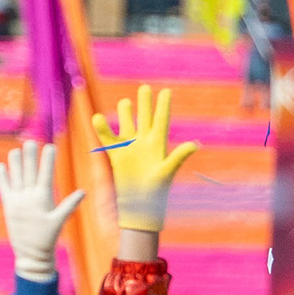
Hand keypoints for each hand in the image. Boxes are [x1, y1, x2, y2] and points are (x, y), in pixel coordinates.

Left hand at [0, 138, 83, 283]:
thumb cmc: (48, 238)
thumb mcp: (60, 221)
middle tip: (30, 142)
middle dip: (30, 156)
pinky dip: (2, 177)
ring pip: (16, 177)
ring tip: (15, 149)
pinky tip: (0, 166)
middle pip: (30, 172)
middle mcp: (28, 197)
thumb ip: (69, 205)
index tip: (50, 147)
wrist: (31, 254)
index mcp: (43, 199)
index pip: (46, 174)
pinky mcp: (8, 206)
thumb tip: (83, 192)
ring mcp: (17, 201)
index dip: (48, 159)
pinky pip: (4, 188)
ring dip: (15, 163)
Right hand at [97, 86, 197, 233]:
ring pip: (127, 126)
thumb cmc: (157, 191)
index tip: (166, 90)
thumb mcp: (168, 172)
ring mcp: (131, 149)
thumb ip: (179, 156)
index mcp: (159, 145)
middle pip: (145, 119)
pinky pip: (108, 139)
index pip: (162, 120)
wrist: (141, 206)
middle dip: (145, 104)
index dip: (163, 106)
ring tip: (126, 101)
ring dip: (126, 114)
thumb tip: (195, 144)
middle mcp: (145, 144)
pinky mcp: (118, 156)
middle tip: (145, 87)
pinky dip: (102, 129)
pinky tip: (97, 117)